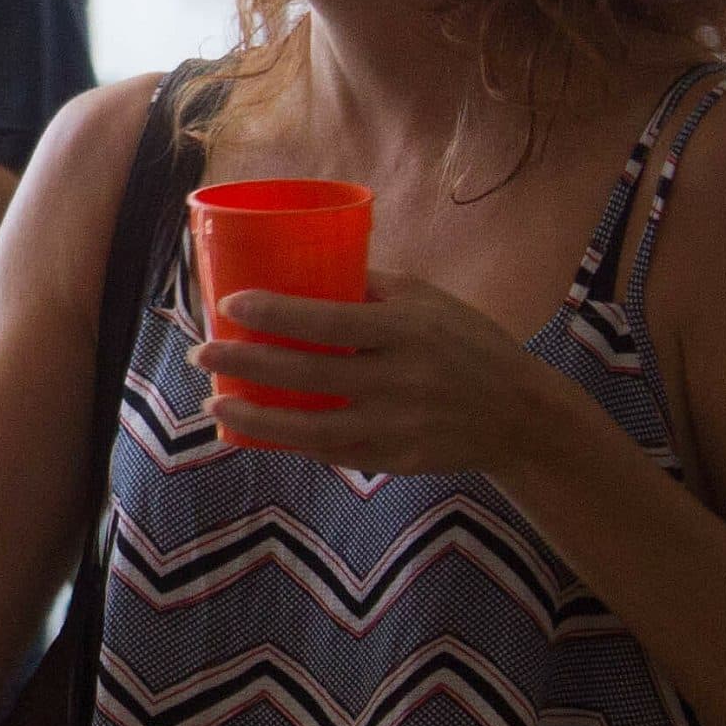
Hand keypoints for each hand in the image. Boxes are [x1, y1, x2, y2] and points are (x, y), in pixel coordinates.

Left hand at [189, 272, 570, 479]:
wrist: (524, 416)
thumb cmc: (467, 343)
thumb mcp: (427, 301)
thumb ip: (368, 285)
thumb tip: (299, 264)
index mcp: (408, 331)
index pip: (330, 321)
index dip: (275, 313)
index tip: (230, 304)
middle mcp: (402, 381)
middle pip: (309, 374)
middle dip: (246, 364)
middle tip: (201, 352)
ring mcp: (399, 427)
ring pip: (313, 427)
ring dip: (257, 418)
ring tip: (215, 404)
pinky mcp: (398, 461)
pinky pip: (335, 453)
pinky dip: (293, 442)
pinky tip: (258, 431)